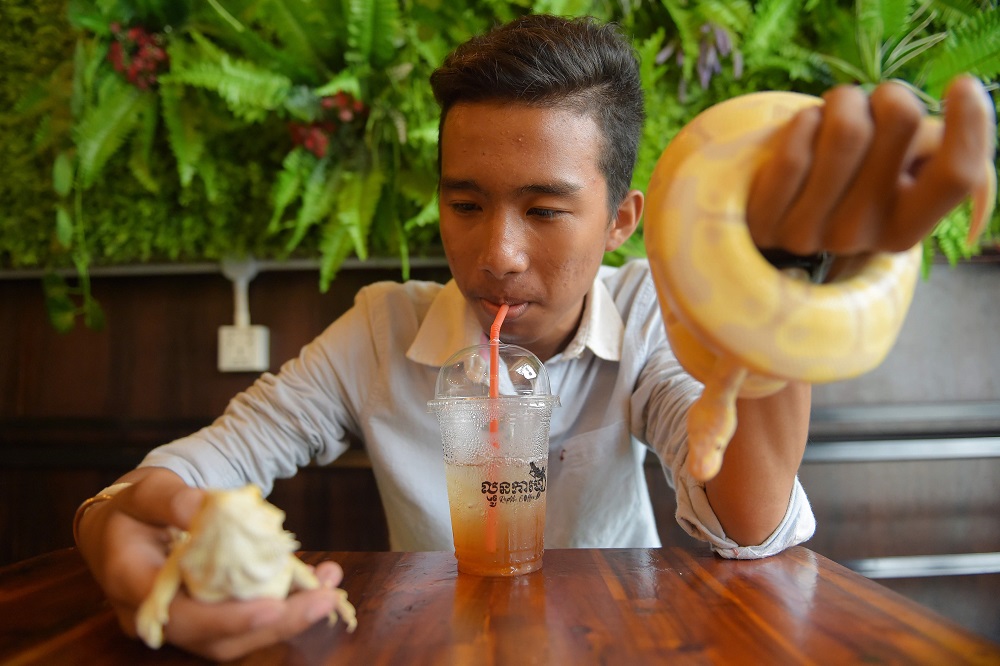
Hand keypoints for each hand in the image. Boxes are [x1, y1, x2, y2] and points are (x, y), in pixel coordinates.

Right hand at [75, 468, 345, 660]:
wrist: (125, 528)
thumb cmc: (134, 508)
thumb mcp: (146, 491)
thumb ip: (171, 499)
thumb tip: (202, 508)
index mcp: (133, 583)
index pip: (180, 616)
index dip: (227, 619)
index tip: (272, 607)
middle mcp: (159, 616)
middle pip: (218, 639)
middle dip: (275, 624)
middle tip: (325, 599)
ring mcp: (185, 622)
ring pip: (238, 638)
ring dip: (288, 618)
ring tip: (330, 588)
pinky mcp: (210, 617)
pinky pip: (248, 621)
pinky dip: (285, 605)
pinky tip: (320, 581)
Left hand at [748, 75, 995, 257]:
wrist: (778, 211)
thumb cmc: (850, 179)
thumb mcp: (900, 174)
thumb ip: (941, 152)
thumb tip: (968, 101)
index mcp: (906, 230)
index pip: (956, 175)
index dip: (969, 122)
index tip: (960, 85)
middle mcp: (861, 238)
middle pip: (900, 122)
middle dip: (887, 94)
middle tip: (871, 105)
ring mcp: (810, 234)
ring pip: (847, 129)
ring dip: (843, 102)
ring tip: (834, 113)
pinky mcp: (766, 221)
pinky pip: (794, 150)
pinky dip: (802, 123)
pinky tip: (804, 131)